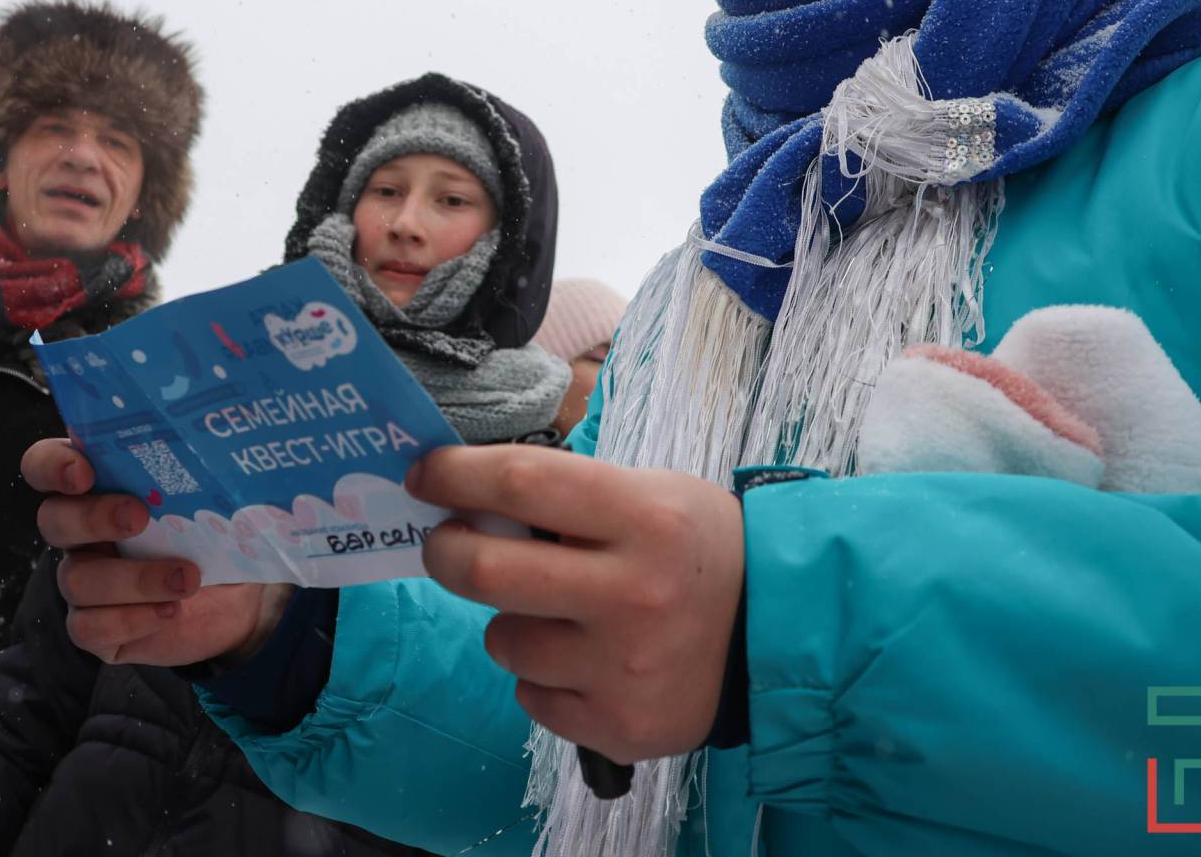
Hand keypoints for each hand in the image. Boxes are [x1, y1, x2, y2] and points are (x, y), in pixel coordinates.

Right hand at [22, 438, 293, 665]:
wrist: (236, 598)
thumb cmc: (214, 531)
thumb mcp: (212, 496)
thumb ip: (200, 469)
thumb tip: (224, 443)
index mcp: (97, 486)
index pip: (45, 465)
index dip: (53, 466)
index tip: (84, 472)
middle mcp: (79, 531)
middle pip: (53, 520)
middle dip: (93, 518)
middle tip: (139, 516)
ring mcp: (83, 580)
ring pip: (76, 579)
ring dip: (134, 578)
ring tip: (187, 577)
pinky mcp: (94, 628)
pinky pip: (89, 628)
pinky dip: (132, 619)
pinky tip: (170, 611)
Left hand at [408, 446, 743, 764]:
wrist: (775, 635)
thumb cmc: (697, 548)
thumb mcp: (651, 493)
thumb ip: (567, 495)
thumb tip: (466, 494)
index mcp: (642, 518)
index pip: (521, 483)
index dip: (455, 475)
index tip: (424, 474)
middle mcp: (632, 594)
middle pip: (486, 572)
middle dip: (445, 552)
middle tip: (445, 544)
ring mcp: (622, 669)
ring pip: (503, 642)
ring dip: (511, 623)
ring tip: (558, 614)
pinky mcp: (617, 726)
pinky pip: (532, 697)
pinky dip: (544, 678)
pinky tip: (587, 662)